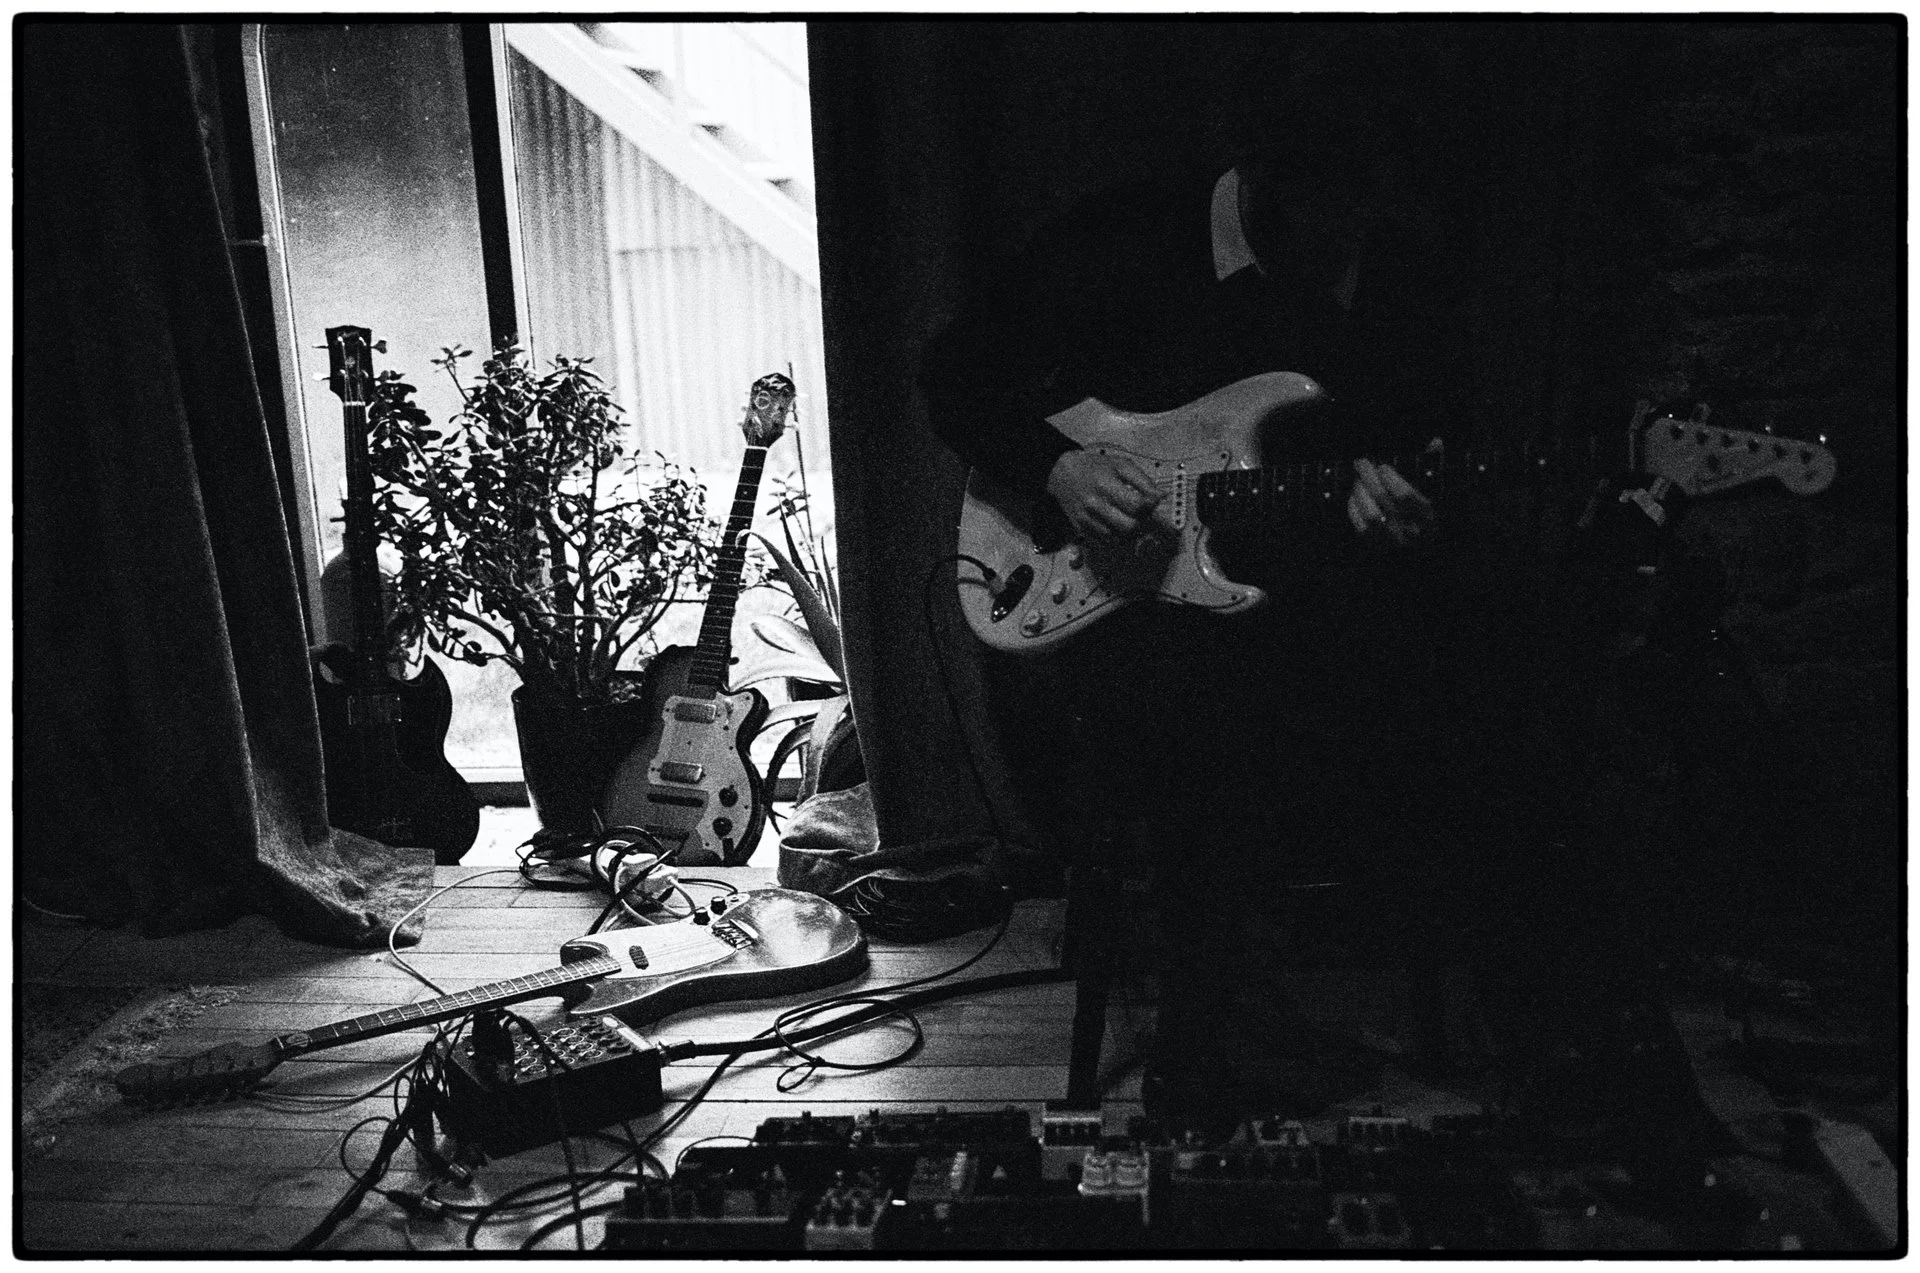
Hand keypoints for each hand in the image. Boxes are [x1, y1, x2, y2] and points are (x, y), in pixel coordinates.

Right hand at [1046, 450, 1164, 542]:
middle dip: (1142, 523)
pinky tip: (1116, 525)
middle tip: (1142, 515)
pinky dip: (1115, 537)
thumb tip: (1161, 497)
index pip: (1136, 506)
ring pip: (1118, 539)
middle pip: (1129, 527)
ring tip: (1129, 519)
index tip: (1152, 503)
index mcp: (1105, 485)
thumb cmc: (1095, 467)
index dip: (1150, 507)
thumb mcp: (1120, 465)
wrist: (1062, 474)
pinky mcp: (1081, 529)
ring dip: (1129, 532)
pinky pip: (1105, 543)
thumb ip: (1143, 481)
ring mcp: (1087, 520)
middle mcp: (1095, 505)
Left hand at [1347, 454, 1433, 546]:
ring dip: (1360, 492)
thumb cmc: (1425, 511)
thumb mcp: (1434, 490)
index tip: (1383, 467)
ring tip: (1359, 479)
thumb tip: (1436, 442)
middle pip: (1383, 500)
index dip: (1391, 479)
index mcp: (1427, 516)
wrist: (1417, 545)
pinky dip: (1354, 508)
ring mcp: (1392, 541)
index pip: (1405, 496)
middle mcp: (1410, 531)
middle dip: (1369, 477)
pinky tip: (1355, 495)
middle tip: (1362, 463)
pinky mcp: (1376, 547)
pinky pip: (1359, 526)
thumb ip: (1433, 464)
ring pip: (1370, 514)